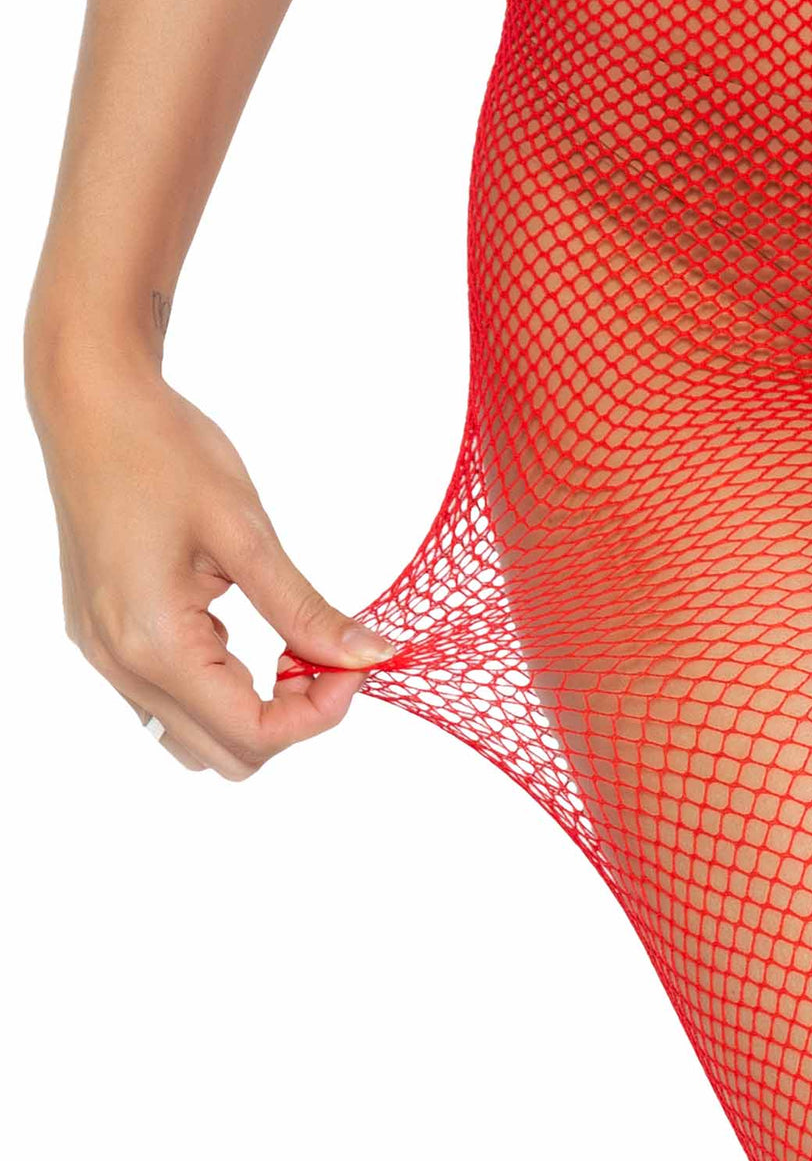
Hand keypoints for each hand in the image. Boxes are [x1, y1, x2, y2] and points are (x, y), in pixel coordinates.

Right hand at [29, 363, 396, 779]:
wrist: (91, 406)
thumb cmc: (164, 452)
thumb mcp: (246, 531)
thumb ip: (305, 609)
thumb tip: (371, 655)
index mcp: (154, 643)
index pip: (255, 734)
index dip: (322, 711)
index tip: (357, 660)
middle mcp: (120, 665)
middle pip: (229, 754)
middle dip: (293, 715)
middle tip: (324, 648)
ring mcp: (105, 657)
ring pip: (196, 737)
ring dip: (255, 707)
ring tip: (285, 641)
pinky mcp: (103, 638)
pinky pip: (168, 700)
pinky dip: (219, 685)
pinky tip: (242, 628)